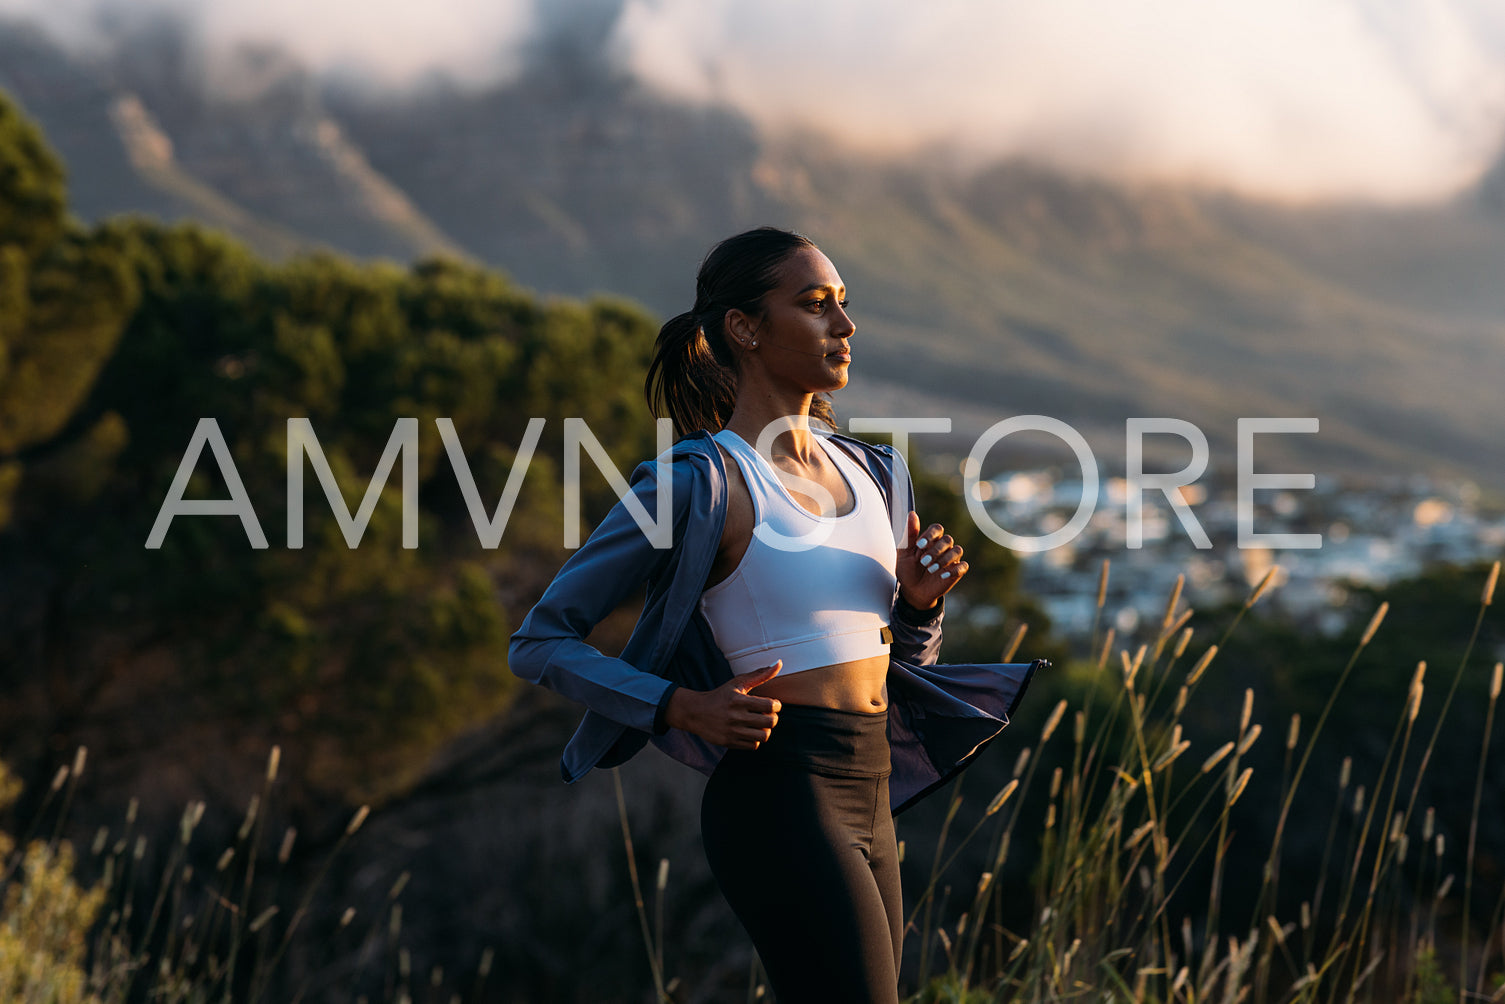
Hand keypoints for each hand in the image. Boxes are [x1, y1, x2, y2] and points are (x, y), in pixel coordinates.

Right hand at [665, 660, 782, 748]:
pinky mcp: (729, 742)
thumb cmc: (721, 696)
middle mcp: (735, 716)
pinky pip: (754, 746)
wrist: (695, 712)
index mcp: (738, 700)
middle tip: (767, 714)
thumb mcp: (738, 682)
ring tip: (760, 724)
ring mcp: (732, 731)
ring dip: (765, 729)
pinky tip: (750, 731)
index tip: (772, 704)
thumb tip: (779, 663)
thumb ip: (760, 675)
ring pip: (764, 736)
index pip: (770, 705)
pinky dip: (755, 739)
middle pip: (770, 722)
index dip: (776, 705)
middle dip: (773, 718)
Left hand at [896, 510, 966, 609]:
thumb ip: (909, 534)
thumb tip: (912, 514)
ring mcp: (951, 559)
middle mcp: (943, 547)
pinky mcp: (956, 572)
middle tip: (923, 561)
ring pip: (957, 550)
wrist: (912, 591)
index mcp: (930, 540)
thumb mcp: (904, 552)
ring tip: (931, 569)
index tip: (920, 545)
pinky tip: (942, 575)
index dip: (930, 535)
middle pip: (947, 540)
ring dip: (944, 559)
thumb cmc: (907, 569)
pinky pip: (963, 566)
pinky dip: (954, 570)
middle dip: (935, 551)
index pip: (937, 529)